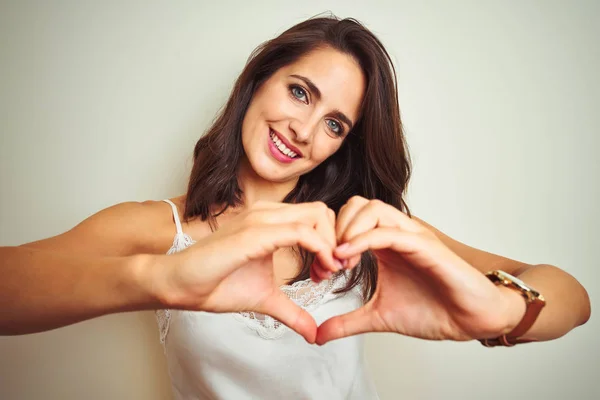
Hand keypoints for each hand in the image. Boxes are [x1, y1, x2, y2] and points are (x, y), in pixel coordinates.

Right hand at [154, 201, 341, 343]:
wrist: (182, 285)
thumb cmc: (218, 284)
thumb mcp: (266, 299)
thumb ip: (292, 311)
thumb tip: (313, 333)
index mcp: (271, 221)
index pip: (317, 217)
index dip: (332, 242)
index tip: (329, 272)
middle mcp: (268, 213)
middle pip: (323, 212)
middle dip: (338, 240)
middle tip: (332, 272)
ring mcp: (261, 220)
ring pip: (316, 216)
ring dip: (331, 245)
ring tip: (325, 274)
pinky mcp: (254, 233)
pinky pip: (300, 232)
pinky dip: (319, 250)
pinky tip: (318, 273)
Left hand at [315, 196, 521, 344]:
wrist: (471, 320)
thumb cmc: (433, 310)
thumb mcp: (379, 316)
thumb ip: (347, 321)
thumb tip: (318, 335)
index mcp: (384, 244)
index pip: (348, 217)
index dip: (328, 237)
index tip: (320, 268)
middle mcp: (397, 234)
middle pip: (357, 204)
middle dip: (335, 227)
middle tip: (328, 260)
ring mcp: (412, 236)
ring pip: (373, 209)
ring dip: (348, 230)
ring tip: (339, 260)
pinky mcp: (426, 246)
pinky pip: (390, 231)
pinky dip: (364, 239)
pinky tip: (348, 257)